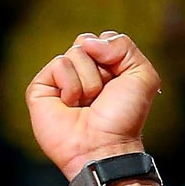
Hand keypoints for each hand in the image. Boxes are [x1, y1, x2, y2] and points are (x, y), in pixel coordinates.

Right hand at [26, 31, 163, 183]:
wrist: (104, 145)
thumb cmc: (124, 118)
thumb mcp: (143, 76)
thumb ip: (125, 46)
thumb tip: (88, 41)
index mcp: (105, 69)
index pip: (102, 40)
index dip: (113, 56)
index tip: (119, 83)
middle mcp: (82, 72)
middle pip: (86, 42)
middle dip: (101, 68)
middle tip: (102, 95)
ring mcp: (60, 80)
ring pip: (74, 53)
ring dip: (89, 81)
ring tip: (88, 104)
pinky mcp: (41, 87)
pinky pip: (59, 64)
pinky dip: (71, 86)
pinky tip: (72, 105)